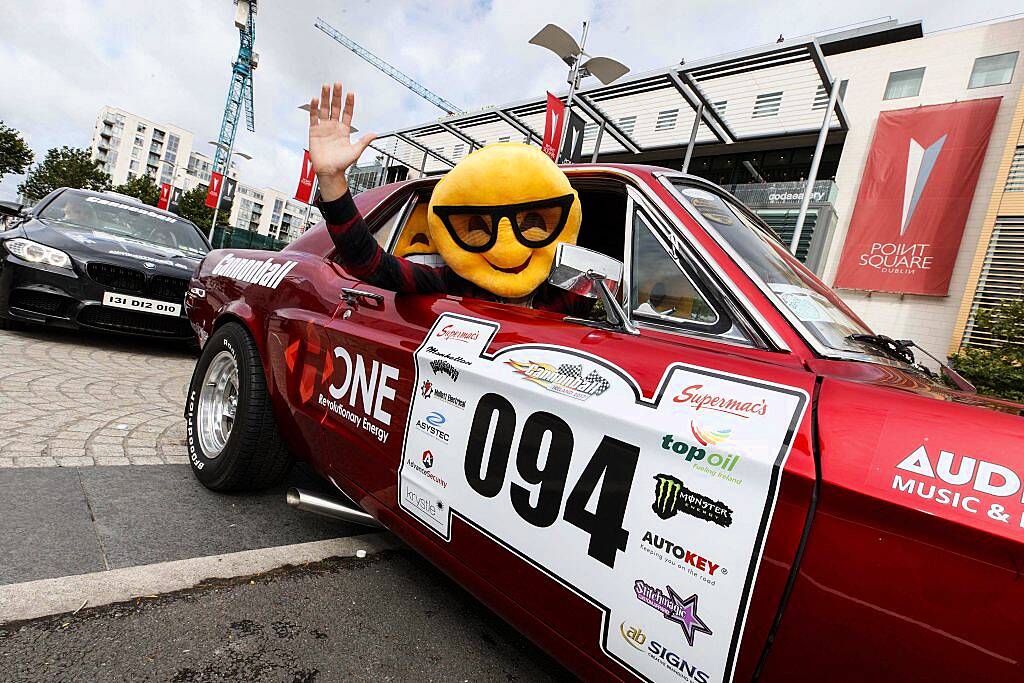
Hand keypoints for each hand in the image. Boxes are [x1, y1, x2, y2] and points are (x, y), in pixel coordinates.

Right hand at [308, 82, 375, 200]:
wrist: (329, 172)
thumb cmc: (342, 164)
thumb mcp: (355, 152)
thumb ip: (364, 141)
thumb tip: (375, 134)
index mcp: (344, 130)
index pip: (347, 113)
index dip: (349, 103)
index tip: (350, 93)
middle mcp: (334, 127)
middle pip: (335, 107)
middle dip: (336, 96)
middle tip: (337, 84)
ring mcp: (324, 128)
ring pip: (324, 109)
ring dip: (325, 98)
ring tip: (326, 87)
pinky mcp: (314, 131)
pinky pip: (313, 117)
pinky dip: (314, 108)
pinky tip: (315, 99)